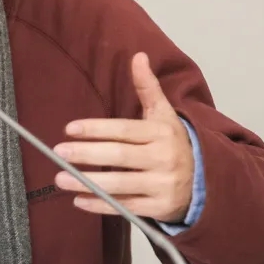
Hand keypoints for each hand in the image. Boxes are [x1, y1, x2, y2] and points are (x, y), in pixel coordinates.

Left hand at [52, 52, 194, 222]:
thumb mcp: (164, 114)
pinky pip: (125, 206)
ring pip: (120, 184)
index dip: (97, 129)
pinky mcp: (159, 208)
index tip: (70, 129)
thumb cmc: (173, 144)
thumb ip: (148, 87)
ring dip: (88, 182)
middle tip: (59, 152)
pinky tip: (78, 200)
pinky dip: (101, 204)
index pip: (124, 130)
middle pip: (120, 156)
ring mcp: (162, 184)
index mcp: (162, 133)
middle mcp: (164, 158)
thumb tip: (138, 56)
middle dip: (87, 154)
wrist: (205, 180)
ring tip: (60, 179)